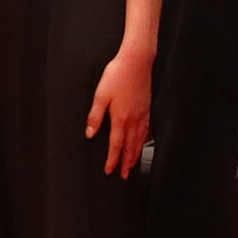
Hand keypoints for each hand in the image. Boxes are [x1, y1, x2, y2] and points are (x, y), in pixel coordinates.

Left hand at [89, 40, 153, 174]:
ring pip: (140, 140)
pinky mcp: (148, 108)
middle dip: (126, 163)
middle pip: (130, 147)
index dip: (112, 160)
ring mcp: (143, 114)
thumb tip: (90, 134)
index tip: (109, 171)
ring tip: (133, 164)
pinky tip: (143, 143)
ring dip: (136, 154)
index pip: (116, 145)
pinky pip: (147, 130)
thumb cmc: (117, 75)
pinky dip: (144, 141)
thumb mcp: (100, 95)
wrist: (137, 62)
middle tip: (124, 175)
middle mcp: (134, 119)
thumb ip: (95, 116)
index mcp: (121, 118)